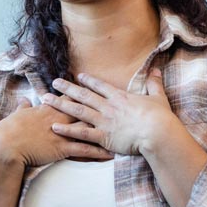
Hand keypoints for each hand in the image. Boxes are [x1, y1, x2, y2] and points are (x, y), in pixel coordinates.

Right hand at [0, 97, 112, 168]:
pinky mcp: (61, 148)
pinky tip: (110, 155)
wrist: (6, 144)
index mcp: (48, 109)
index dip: (82, 94)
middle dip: (101, 109)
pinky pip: (84, 150)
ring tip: (121, 134)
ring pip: (88, 130)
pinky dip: (98, 152)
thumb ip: (23, 107)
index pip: (69, 99)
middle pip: (84, 111)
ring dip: (105, 132)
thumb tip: (24, 100)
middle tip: (117, 107)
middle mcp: (58, 118)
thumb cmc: (9, 130)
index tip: (95, 90)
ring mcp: (61, 133)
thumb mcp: (17, 115)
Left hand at [41, 69, 174, 155]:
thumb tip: (157, 70)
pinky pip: (81, 133)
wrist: (157, 133)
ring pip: (77, 111)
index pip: (101, 86)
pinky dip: (67, 130)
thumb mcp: (158, 97)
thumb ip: (154, 84)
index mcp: (120, 97)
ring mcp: (103, 121)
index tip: (78, 76)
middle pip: (83, 95)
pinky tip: (54, 127)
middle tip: (54, 82)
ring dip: (60, 105)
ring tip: (46, 99)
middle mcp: (108, 107)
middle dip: (67, 88)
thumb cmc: (160, 118)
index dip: (88, 81)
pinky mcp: (103, 137)